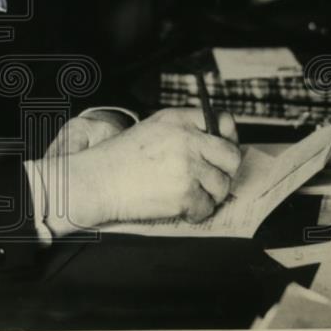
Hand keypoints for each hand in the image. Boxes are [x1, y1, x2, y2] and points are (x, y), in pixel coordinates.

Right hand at [39, 107, 240, 235]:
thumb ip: (185, 130)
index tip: (221, 150)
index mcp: (178, 119)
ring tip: (189, 194)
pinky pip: (207, 207)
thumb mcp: (153, 129)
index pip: (223, 120)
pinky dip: (196, 212)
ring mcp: (188, 167)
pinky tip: (180, 207)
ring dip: (210, 194)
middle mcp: (187, 139)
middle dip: (224, 170)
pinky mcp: (186, 194)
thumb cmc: (120, 158)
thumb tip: (219, 142)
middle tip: (209, 179)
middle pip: (231, 155)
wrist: (98, 181)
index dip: (227, 137)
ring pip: (222, 185)